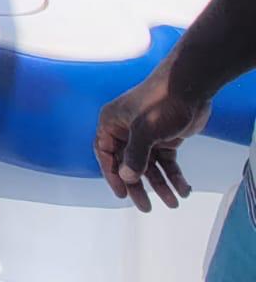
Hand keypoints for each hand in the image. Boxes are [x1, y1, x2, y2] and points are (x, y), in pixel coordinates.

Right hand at [93, 64, 208, 211]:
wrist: (190, 87)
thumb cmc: (159, 103)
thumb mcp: (144, 130)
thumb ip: (135, 155)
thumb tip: (127, 177)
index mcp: (112, 123)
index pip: (105, 153)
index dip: (112, 175)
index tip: (123, 194)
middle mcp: (126, 130)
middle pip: (128, 164)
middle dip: (139, 186)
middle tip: (146, 207)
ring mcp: (146, 135)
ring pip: (149, 166)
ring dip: (160, 184)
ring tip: (173, 203)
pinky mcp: (164, 138)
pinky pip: (166, 161)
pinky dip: (174, 176)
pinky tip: (183, 190)